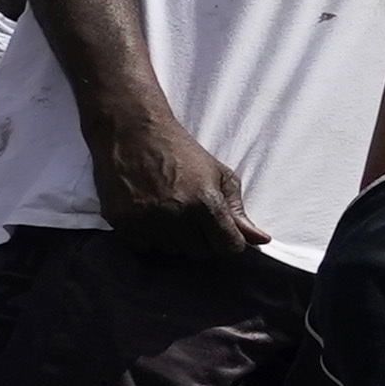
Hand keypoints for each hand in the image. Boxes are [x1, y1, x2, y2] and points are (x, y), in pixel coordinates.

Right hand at [87, 101, 266, 261]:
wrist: (133, 132)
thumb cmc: (181, 151)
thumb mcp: (219, 175)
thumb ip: (238, 211)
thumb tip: (262, 240)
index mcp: (205, 204)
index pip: (228, 247)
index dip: (230, 241)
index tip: (224, 232)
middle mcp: (176, 217)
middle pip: (201, 253)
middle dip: (203, 240)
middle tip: (194, 216)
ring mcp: (147, 222)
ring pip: (173, 252)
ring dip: (176, 239)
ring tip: (171, 211)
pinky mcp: (123, 224)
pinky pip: (145, 248)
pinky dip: (150, 237)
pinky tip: (150, 214)